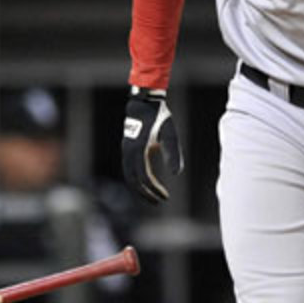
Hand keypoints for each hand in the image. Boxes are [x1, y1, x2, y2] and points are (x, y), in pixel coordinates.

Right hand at [121, 87, 181, 203]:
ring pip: (128, 174)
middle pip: (132, 180)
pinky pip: (129, 168)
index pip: (143, 177)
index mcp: (138, 149)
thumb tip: (177, 174)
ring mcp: (126, 149)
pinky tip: (148, 181)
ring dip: (140, 187)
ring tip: (153, 195)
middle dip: (144, 194)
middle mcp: (128, 151)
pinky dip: (137, 178)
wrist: (144, 101)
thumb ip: (173, 152)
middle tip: (158, 201)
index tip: (165, 197)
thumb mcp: (170, 133)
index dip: (153, 189)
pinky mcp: (127, 147)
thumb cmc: (159, 116)